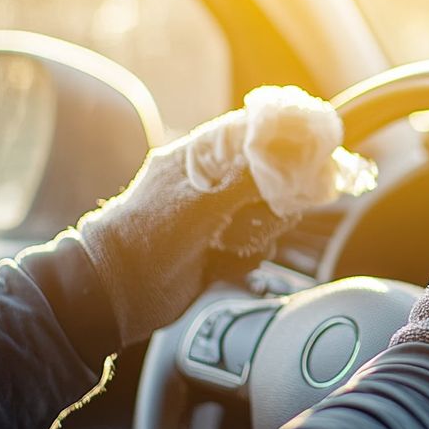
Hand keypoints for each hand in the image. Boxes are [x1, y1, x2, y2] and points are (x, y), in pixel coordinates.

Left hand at [76, 89, 348, 347]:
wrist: (116, 294)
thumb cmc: (146, 236)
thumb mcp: (201, 199)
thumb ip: (247, 177)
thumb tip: (288, 157)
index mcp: (201, 157)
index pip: (254, 134)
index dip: (285, 143)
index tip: (312, 155)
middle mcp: (212, 183)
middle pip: (271, 179)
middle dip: (275, 200)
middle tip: (267, 211)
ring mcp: (217, 217)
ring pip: (269, 215)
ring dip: (259, 231)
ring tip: (232, 243)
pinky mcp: (221, 250)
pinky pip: (257, 246)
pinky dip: (248, 255)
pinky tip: (224, 262)